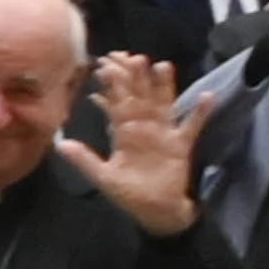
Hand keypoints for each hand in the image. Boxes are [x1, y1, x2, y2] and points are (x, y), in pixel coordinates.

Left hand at [81, 68, 204, 235]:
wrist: (156, 212)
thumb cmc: (130, 194)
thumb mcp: (105, 177)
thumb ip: (84, 160)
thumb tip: (60, 144)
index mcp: (123, 133)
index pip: (116, 103)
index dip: (111, 85)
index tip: (105, 65)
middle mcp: (143, 128)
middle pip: (139, 97)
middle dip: (135, 78)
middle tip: (132, 56)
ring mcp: (163, 134)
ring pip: (163, 104)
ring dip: (163, 86)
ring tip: (162, 65)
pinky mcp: (181, 145)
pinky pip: (192, 126)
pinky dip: (200, 112)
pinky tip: (208, 96)